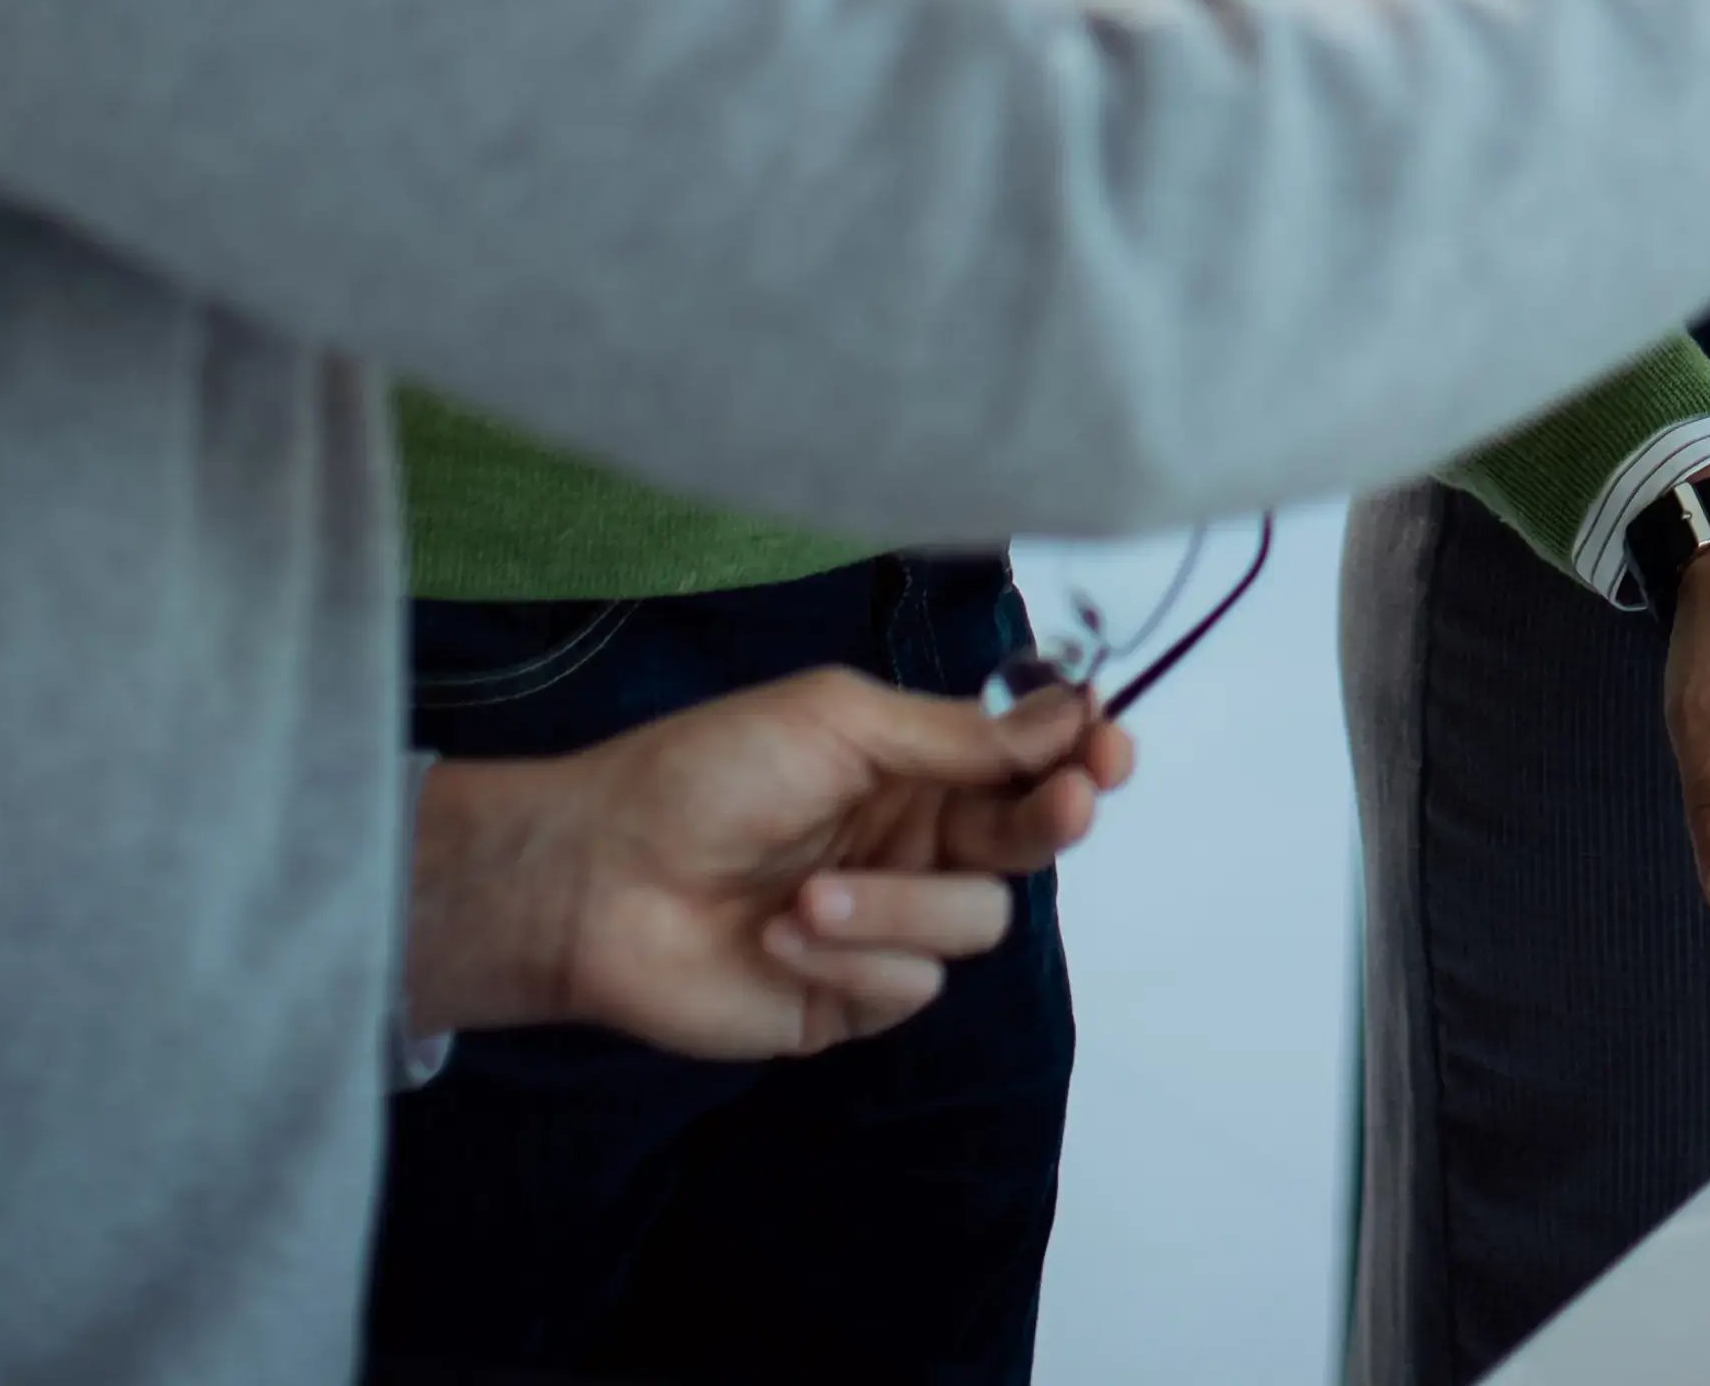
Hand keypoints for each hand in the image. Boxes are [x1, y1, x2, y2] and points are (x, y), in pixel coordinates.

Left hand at [404, 669, 1131, 1059]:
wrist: (599, 881)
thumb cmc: (706, 774)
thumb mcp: (838, 723)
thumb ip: (959, 733)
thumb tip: (1075, 709)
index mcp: (915, 764)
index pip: (1029, 760)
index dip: (1081, 754)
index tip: (1110, 747)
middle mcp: (915, 841)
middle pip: (1032, 838)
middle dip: (1051, 819)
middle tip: (1066, 802)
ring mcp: (888, 926)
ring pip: (977, 922)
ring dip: (898, 908)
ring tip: (806, 898)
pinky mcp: (855, 1001)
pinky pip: (913, 988)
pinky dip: (852, 961)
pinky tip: (781, 939)